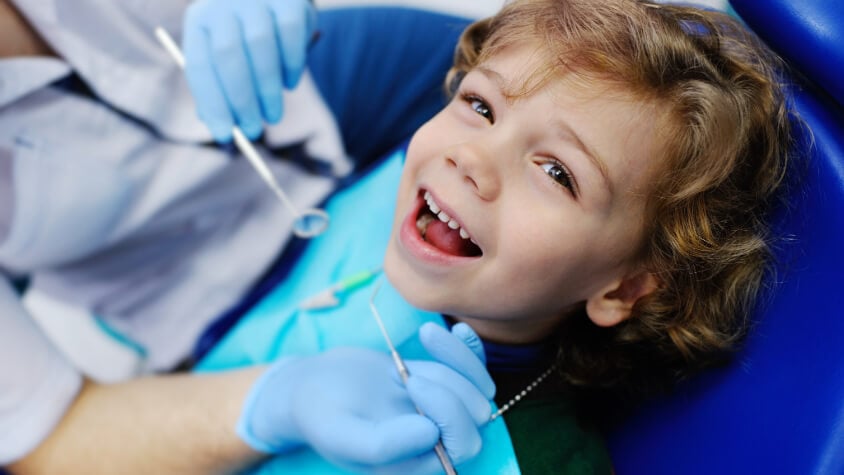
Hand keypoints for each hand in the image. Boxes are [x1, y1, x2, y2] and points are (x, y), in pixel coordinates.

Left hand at [182, 0, 316, 140]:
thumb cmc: (248, 35)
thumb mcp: (228, 56)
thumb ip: (221, 87)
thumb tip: (221, 127)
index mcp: (199, 21)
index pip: (200, 66)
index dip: (212, 104)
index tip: (225, 136)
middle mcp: (223, 3)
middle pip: (228, 56)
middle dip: (241, 101)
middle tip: (253, 132)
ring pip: (260, 47)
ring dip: (268, 90)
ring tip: (273, 115)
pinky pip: (291, 36)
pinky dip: (292, 67)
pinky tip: (290, 84)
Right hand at [237, 323, 494, 473]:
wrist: (312, 388)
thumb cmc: (321, 416)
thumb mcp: (341, 434)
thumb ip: (382, 445)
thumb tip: (431, 435)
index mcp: (417, 466)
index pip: (463, 445)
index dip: (448, 412)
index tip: (411, 382)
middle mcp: (436, 444)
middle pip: (477, 416)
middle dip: (448, 385)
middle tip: (405, 371)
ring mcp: (441, 413)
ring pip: (478, 387)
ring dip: (453, 361)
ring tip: (415, 349)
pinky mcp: (441, 385)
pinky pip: (474, 368)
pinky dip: (469, 348)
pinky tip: (457, 329)